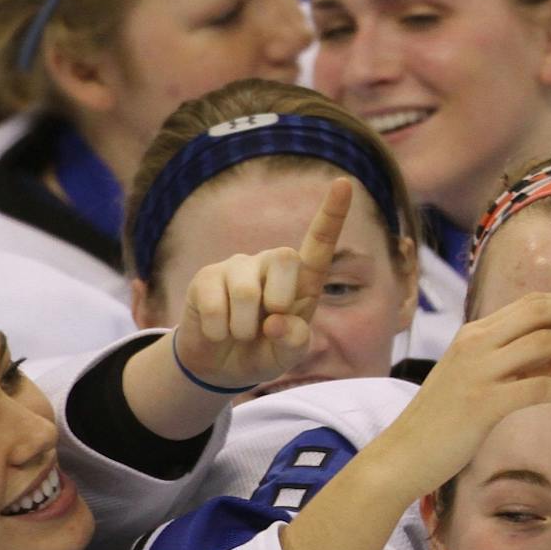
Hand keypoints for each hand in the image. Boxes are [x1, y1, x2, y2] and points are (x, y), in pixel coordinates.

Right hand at [173, 178, 351, 391]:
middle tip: (266, 326)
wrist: (222, 366)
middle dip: (279, 300)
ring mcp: (237, 268)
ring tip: (241, 334)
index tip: (344, 183)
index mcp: (301, 281)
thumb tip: (276, 319)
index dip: (332, 214)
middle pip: (285, 257)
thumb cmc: (265, 352)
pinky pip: (215, 308)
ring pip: (248, 292)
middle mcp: (270, 265)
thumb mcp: (288, 355)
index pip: (319, 244)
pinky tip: (218, 333)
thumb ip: (295, 341)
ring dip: (245, 328)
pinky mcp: (206, 278)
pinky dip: (219, 333)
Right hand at [374, 292, 550, 498]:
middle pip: (540, 310)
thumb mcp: (484, 384)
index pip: (531, 302)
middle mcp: (476, 343)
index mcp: (474, 333)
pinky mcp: (484, 403)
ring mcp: (479, 371)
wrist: (401, 455)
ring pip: (545, 342)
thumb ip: (524, 366)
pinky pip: (538, 387)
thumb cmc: (444, 422)